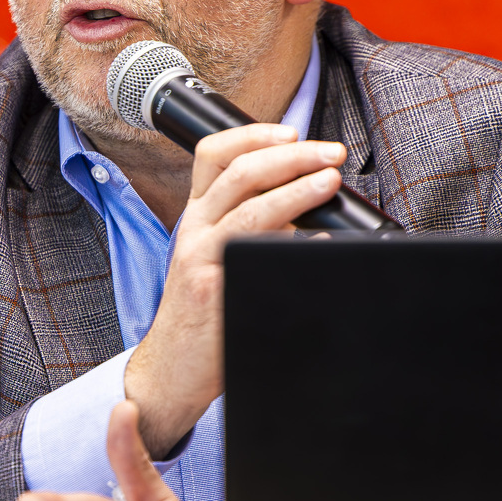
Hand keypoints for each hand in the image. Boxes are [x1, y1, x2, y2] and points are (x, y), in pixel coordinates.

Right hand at [127, 124, 345, 454]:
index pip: (214, 154)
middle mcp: (195, 230)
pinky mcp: (213, 291)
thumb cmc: (202, 312)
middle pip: (240, 172)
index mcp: (198, 215)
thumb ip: (247, 223)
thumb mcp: (213, 254)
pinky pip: (256, 257)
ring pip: (250, 209)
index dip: (254, 134)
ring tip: (329, 182)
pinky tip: (319, 241)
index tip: (293, 132)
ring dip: (296, 189)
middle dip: (292, 156)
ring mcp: (201, 259)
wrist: (172, 368)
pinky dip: (293, 244)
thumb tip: (305, 199)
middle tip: (330, 154)